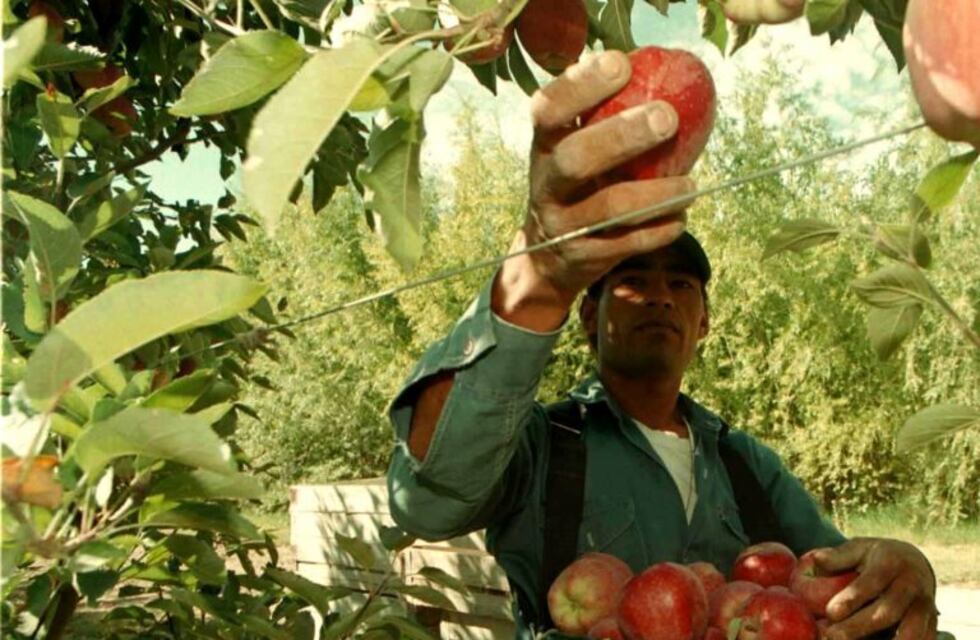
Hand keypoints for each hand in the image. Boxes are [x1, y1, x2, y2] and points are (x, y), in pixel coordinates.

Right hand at [492, 51, 695, 329]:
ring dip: (656, 194)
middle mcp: (546, 183)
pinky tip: (680, 218)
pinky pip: (626, 244)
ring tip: (691, 186)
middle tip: (668, 117)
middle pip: (574, 158)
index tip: (620, 64)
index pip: (549, 109)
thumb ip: (603, 119)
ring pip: (607, 208)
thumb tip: (665, 75)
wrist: (546, 259)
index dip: (580, 85)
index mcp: (544, 146)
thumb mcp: (573, 150)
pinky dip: (658, 230)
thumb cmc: (577, 187)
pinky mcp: (582, 257)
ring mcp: (561, 224)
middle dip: (622, 136)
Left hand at [812, 537, 937, 639]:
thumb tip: (815, 559)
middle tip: (831, 636)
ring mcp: (925, 606)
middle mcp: (911, 585)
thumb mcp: (859, 548)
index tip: (830, 613)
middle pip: (888, 612)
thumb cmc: (877, 557)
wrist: (915, 562)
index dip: (852, 599)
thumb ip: (838, 556)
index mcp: (891, 563)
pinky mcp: (932, 623)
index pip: (872, 583)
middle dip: (859, 627)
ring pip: (911, 632)